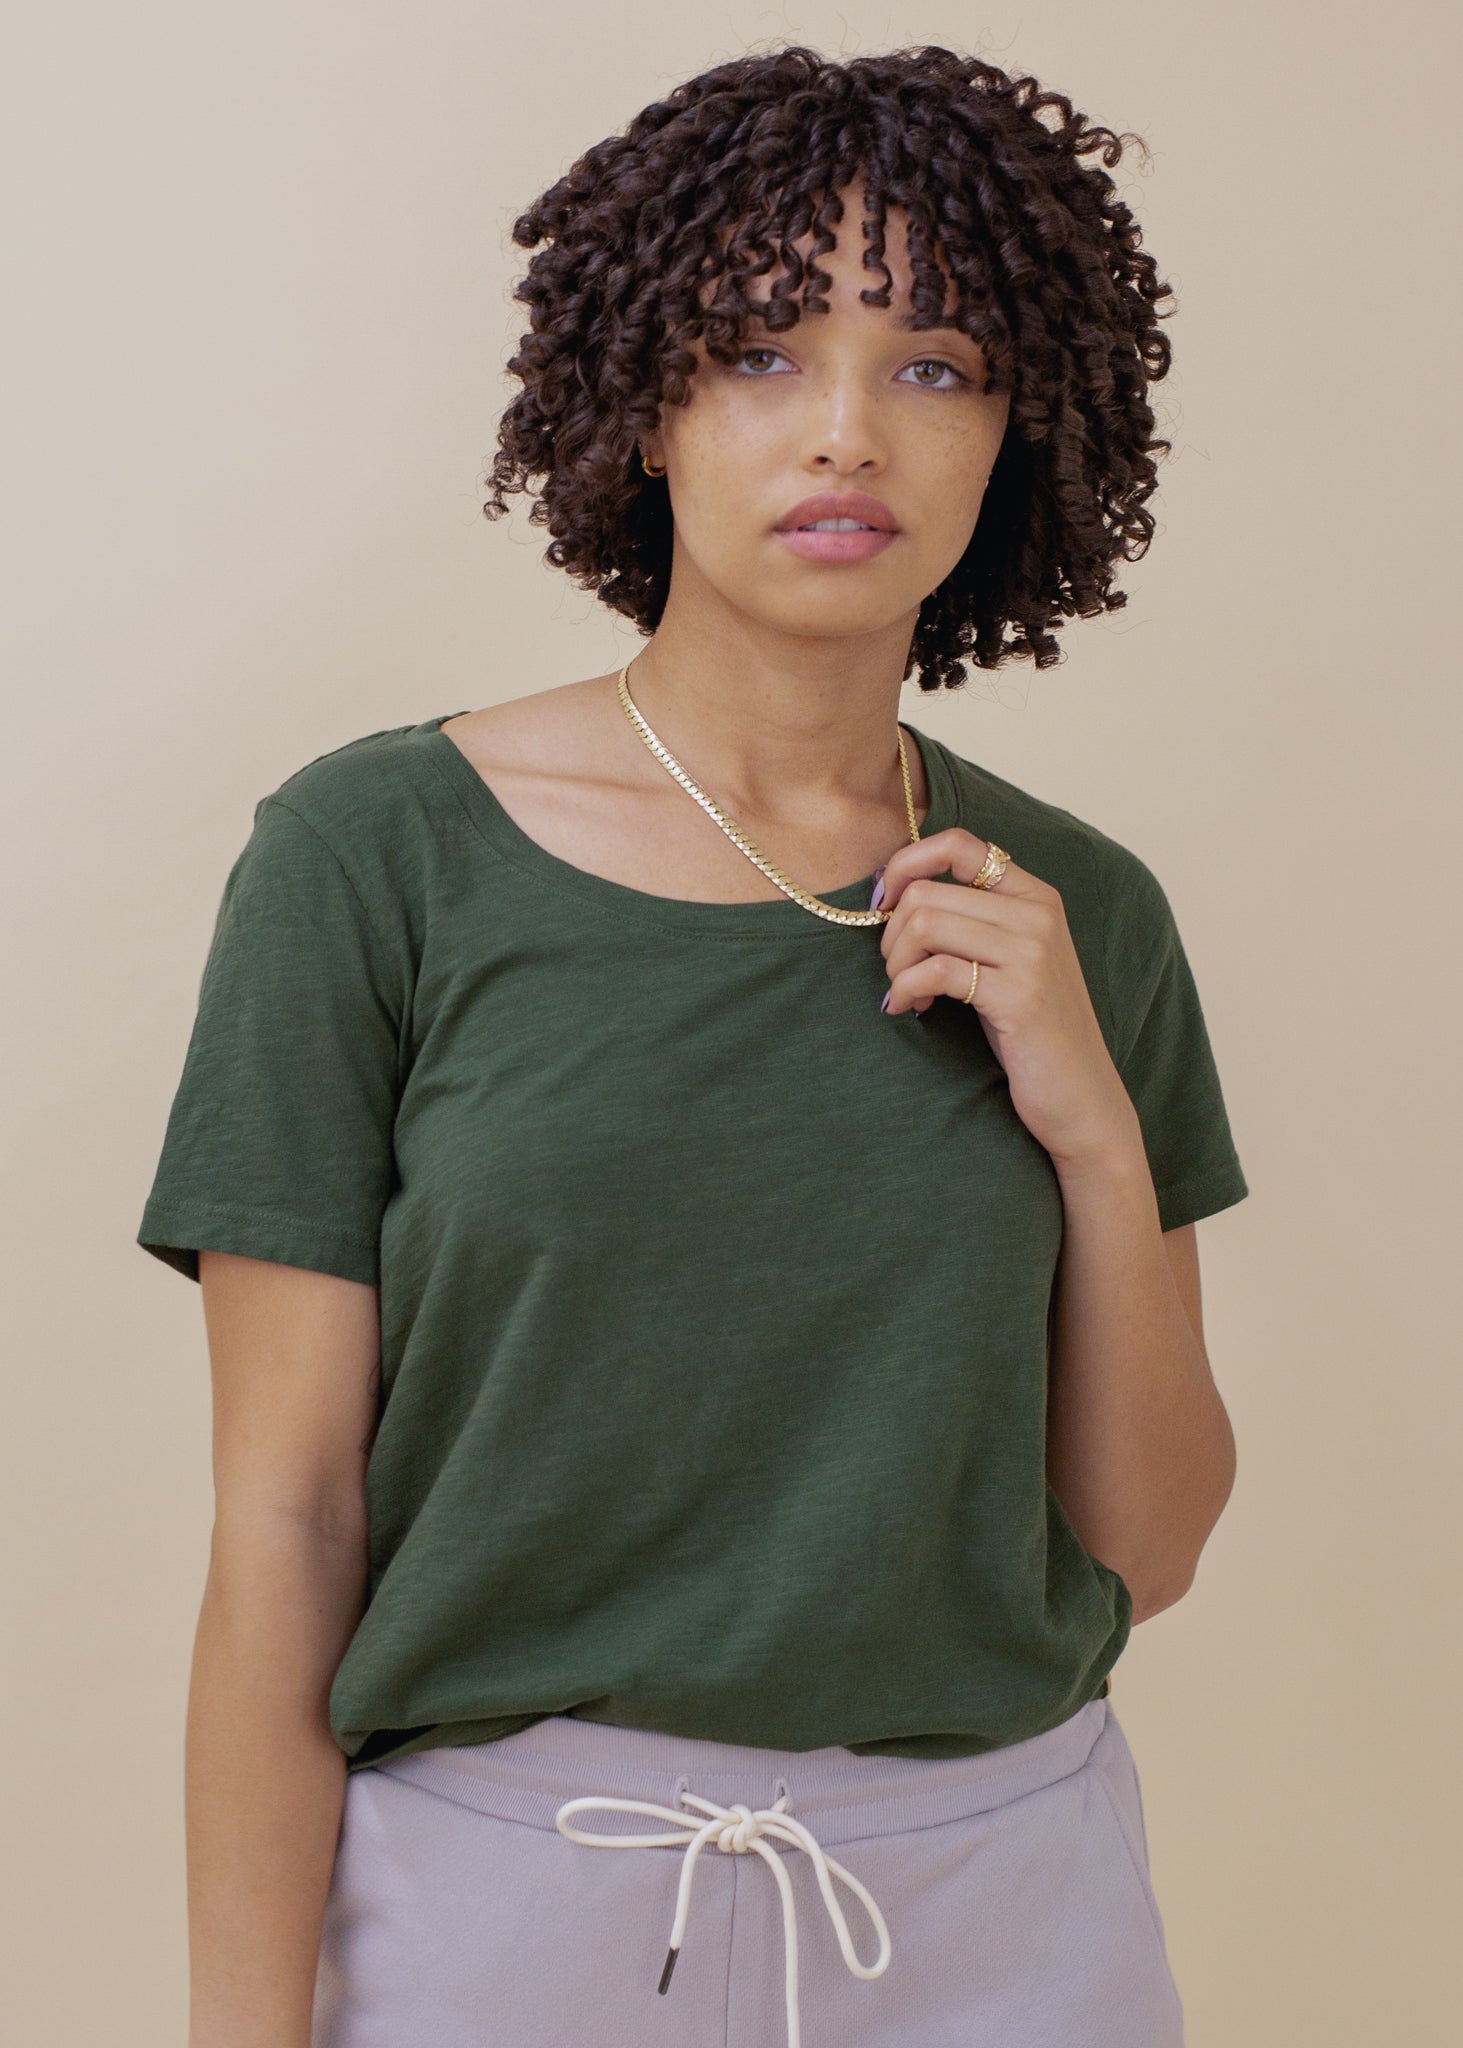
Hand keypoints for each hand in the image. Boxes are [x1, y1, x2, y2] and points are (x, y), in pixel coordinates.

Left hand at [875, 827, 1137, 1168]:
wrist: (1082, 1097)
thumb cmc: (1032, 1032)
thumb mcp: (1009, 961)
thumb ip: (973, 921)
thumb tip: (895, 894)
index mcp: (1035, 896)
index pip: (959, 843)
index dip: (907, 864)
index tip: (884, 902)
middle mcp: (1037, 914)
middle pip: (927, 890)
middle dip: (891, 933)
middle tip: (896, 969)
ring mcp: (1031, 953)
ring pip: (925, 923)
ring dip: (896, 963)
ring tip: (904, 991)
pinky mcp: (1018, 995)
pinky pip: (934, 970)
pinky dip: (904, 991)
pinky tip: (908, 1010)